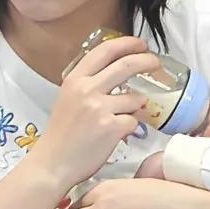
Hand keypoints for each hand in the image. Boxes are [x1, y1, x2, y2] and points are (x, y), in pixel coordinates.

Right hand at [36, 36, 161, 187]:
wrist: (53, 164)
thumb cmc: (61, 135)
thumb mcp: (68, 99)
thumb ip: (89, 84)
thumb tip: (117, 73)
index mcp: (75, 79)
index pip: (105, 51)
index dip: (127, 44)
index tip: (140, 44)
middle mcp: (87, 89)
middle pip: (126, 65)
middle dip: (147, 61)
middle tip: (156, 63)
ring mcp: (100, 108)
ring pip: (135, 98)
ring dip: (137, 105)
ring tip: (125, 116)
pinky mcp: (111, 127)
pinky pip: (133, 121)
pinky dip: (130, 127)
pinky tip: (118, 134)